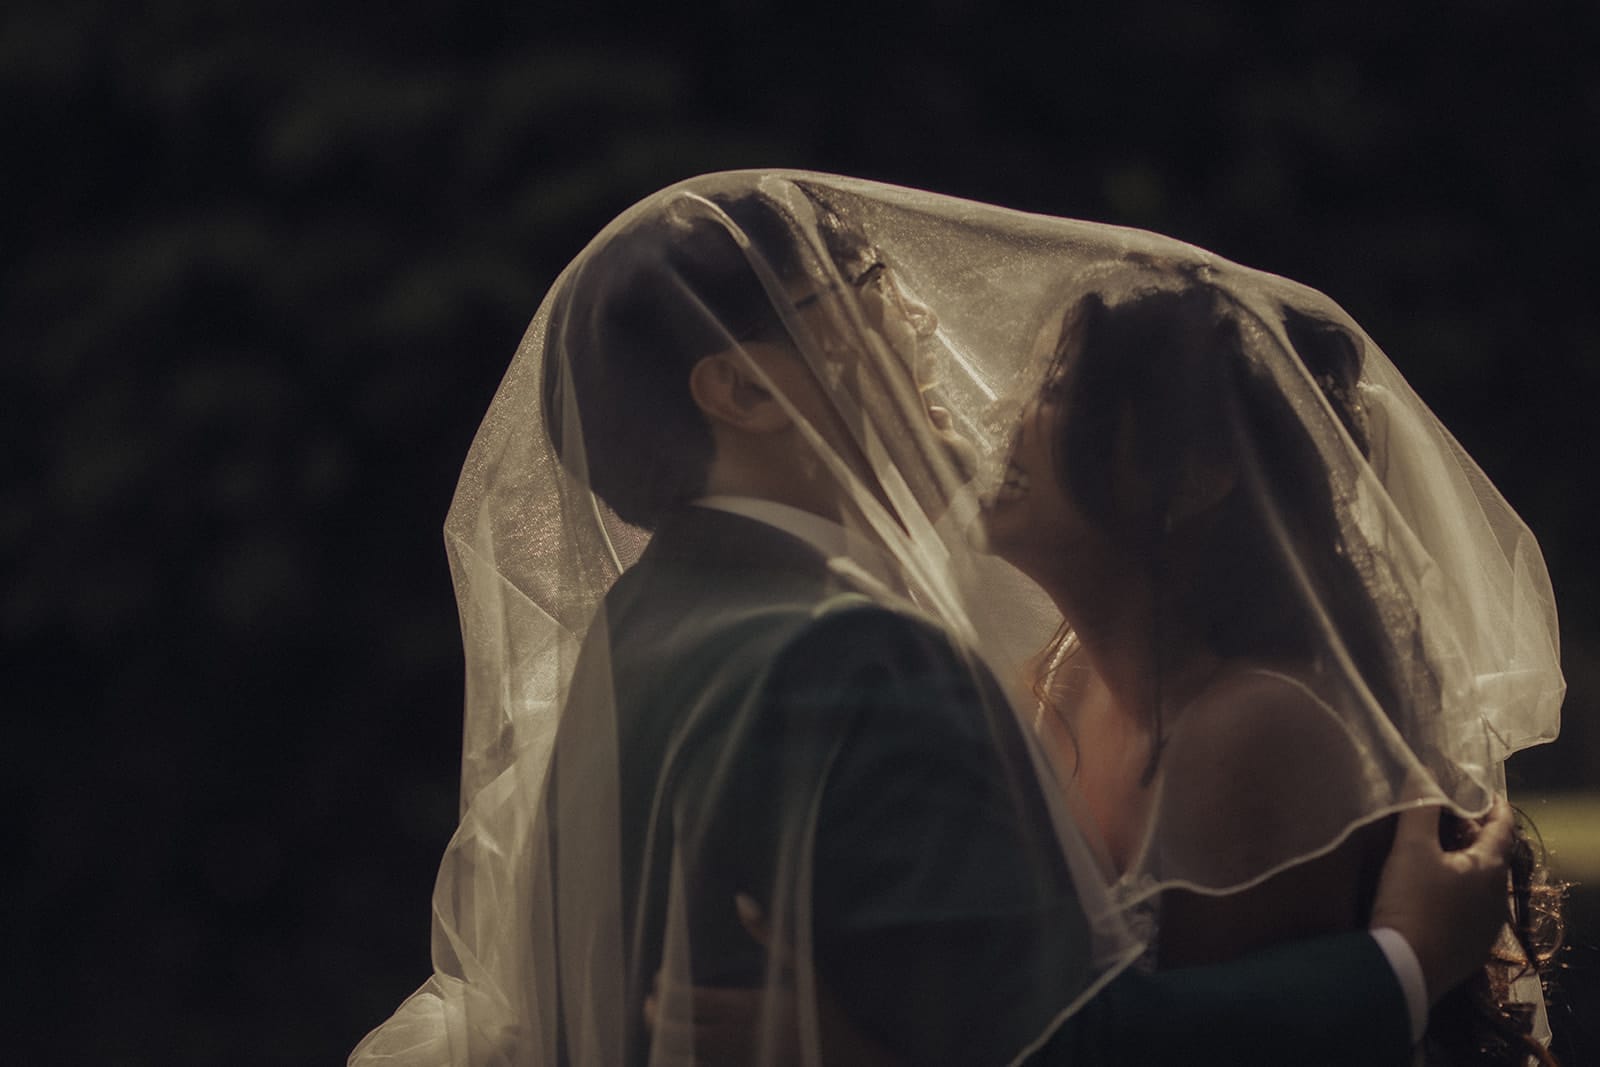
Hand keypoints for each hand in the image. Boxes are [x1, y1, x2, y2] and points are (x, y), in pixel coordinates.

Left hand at [642, 895, 899, 1066]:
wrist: (841, 1057)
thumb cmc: (820, 1009)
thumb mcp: (802, 966)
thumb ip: (769, 933)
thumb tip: (741, 899)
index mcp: (744, 1006)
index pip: (690, 1000)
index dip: (667, 990)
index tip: (660, 976)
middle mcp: (732, 1036)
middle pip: (677, 1032)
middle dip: (655, 1017)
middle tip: (649, 1001)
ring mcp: (733, 1059)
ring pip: (684, 1053)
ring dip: (664, 1038)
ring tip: (658, 1021)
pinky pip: (702, 1065)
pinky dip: (685, 1056)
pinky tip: (683, 1045)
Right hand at [1369, 796, 1514, 1003]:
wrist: (1405, 968)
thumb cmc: (1411, 901)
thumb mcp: (1410, 848)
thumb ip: (1419, 807)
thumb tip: (1423, 773)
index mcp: (1490, 867)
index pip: (1502, 826)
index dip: (1492, 804)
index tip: (1478, 789)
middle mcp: (1497, 896)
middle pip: (1492, 854)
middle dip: (1472, 832)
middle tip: (1446, 815)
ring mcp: (1487, 925)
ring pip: (1481, 882)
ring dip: (1464, 862)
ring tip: (1436, 850)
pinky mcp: (1471, 946)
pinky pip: (1470, 907)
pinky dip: (1458, 889)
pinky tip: (1433, 890)